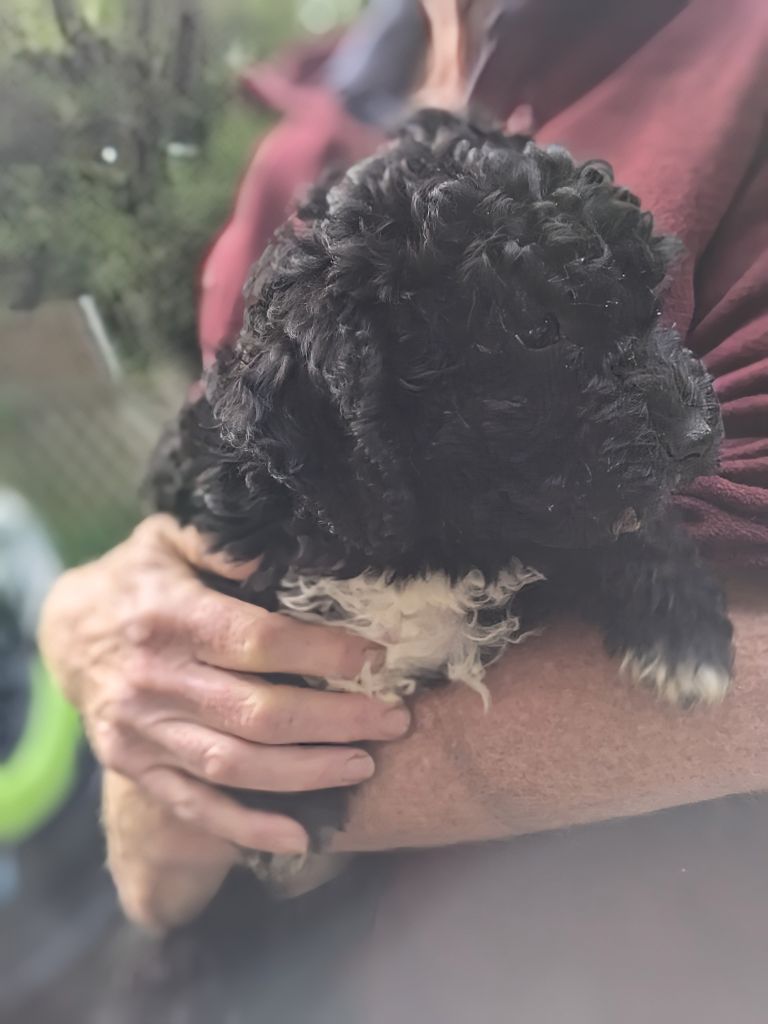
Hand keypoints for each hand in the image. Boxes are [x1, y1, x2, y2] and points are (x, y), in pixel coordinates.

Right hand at [39, 514, 410, 854]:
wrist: (68, 631)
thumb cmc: (139, 578)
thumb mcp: (170, 537)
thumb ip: (223, 546)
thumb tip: (281, 555)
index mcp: (168, 617)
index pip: (257, 641)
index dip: (322, 652)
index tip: (373, 657)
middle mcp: (153, 680)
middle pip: (258, 712)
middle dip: (336, 720)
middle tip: (393, 719)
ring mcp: (142, 732)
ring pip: (235, 765)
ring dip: (307, 772)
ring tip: (364, 765)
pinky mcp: (136, 768)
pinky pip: (197, 807)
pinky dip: (249, 828)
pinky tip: (301, 836)